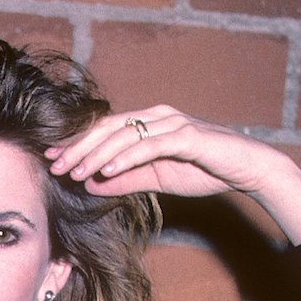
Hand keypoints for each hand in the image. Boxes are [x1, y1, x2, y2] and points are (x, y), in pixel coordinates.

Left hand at [47, 105, 288, 204]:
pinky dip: (127, 157)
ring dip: (97, 153)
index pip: (106, 130)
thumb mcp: (156, 179)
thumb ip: (125, 179)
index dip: (78, 143)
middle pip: (110, 128)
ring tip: (76, 171)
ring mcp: (174, 124)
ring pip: (126, 135)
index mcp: (150, 123)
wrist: (247, 169)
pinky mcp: (189, 137)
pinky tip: (108, 169)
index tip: (52, 158)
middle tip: (55, 164)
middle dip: (79, 146)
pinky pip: (151, 146)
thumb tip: (91, 184)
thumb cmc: (205, 170)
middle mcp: (159, 117)